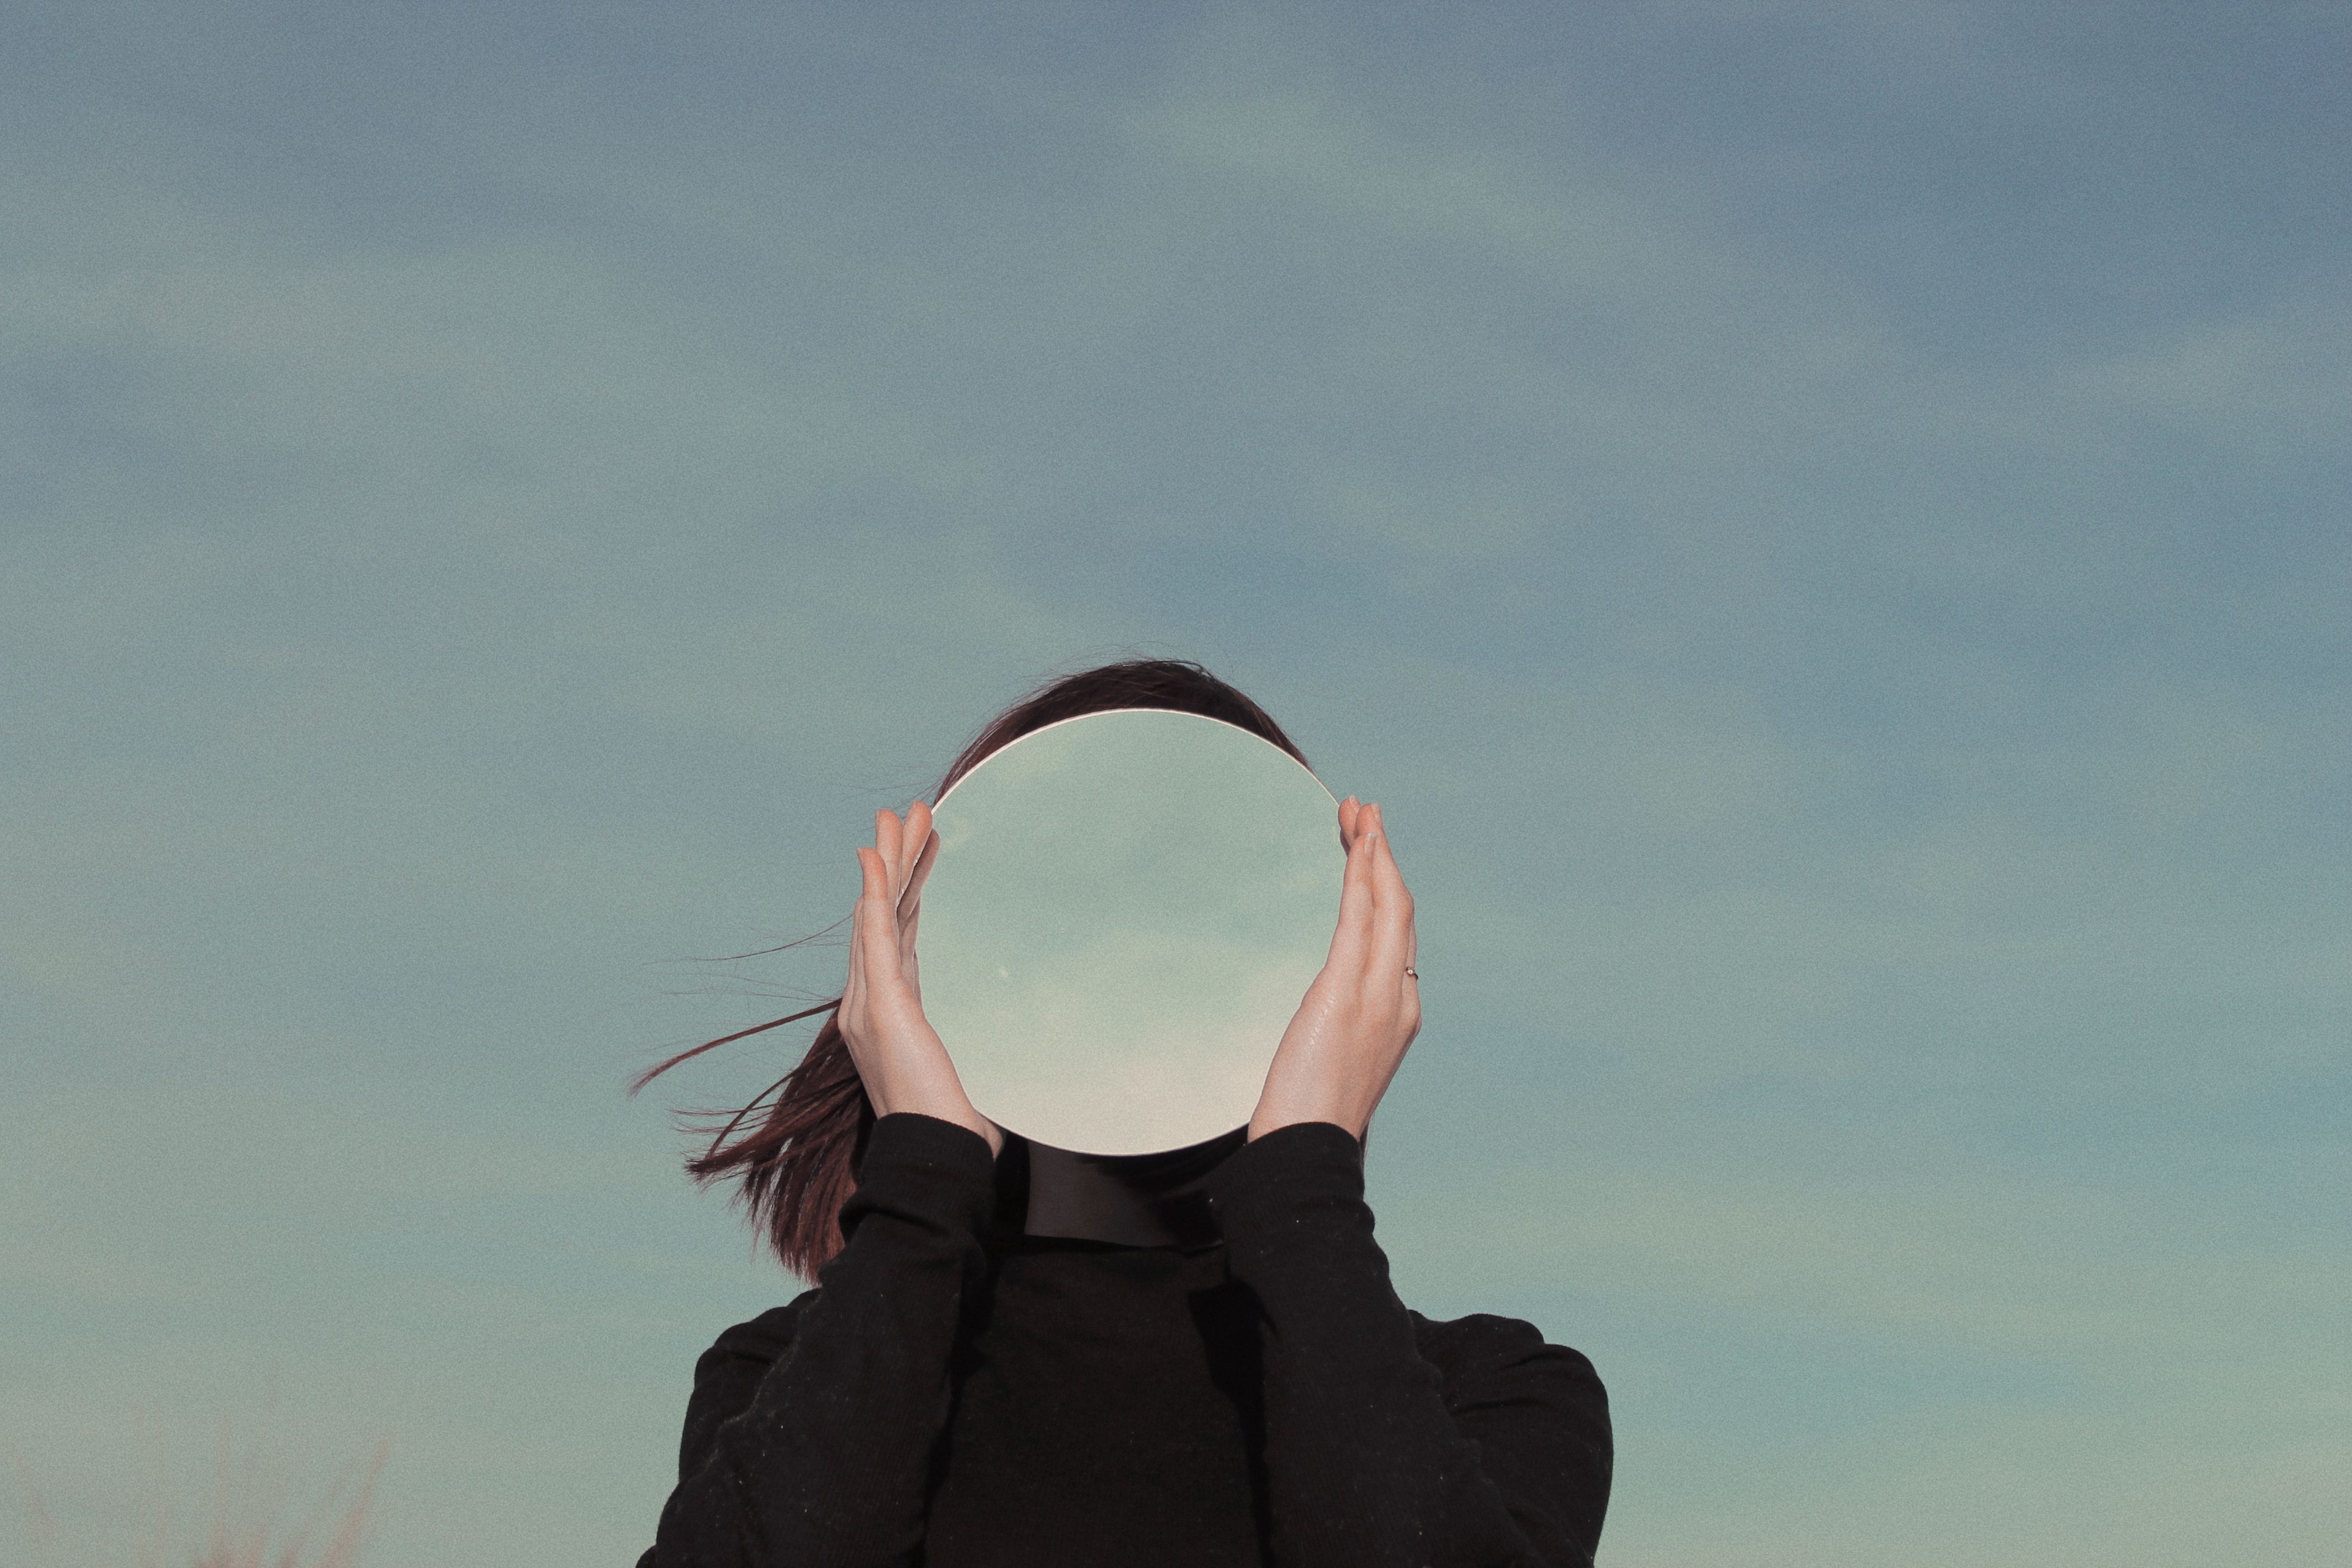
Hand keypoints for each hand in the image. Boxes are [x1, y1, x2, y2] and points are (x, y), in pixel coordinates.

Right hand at [838, 800, 1001, 1155]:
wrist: (934, 1152)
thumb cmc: (954, 1124)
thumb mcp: (974, 1070)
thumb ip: (980, 1050)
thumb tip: (1023, 1044)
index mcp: (895, 1011)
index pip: (901, 936)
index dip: (908, 892)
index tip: (920, 855)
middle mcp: (872, 1001)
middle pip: (885, 914)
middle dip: (896, 861)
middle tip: (909, 813)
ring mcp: (870, 1001)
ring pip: (878, 912)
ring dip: (887, 860)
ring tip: (897, 814)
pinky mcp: (879, 1004)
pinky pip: (873, 933)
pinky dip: (871, 891)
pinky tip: (871, 856)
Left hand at [1249, 798, 1420, 1142]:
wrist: (1307, 1151)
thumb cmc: (1310, 1117)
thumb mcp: (1332, 1059)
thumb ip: (1339, 1024)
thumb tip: (1326, 1011)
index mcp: (1400, 1011)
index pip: (1396, 933)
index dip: (1385, 885)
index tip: (1368, 850)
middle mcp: (1399, 996)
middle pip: (1399, 908)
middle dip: (1383, 855)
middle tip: (1365, 811)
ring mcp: (1378, 995)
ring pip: (1385, 904)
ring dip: (1373, 851)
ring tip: (1359, 810)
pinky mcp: (1346, 993)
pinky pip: (1360, 919)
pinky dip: (1362, 874)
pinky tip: (1356, 844)